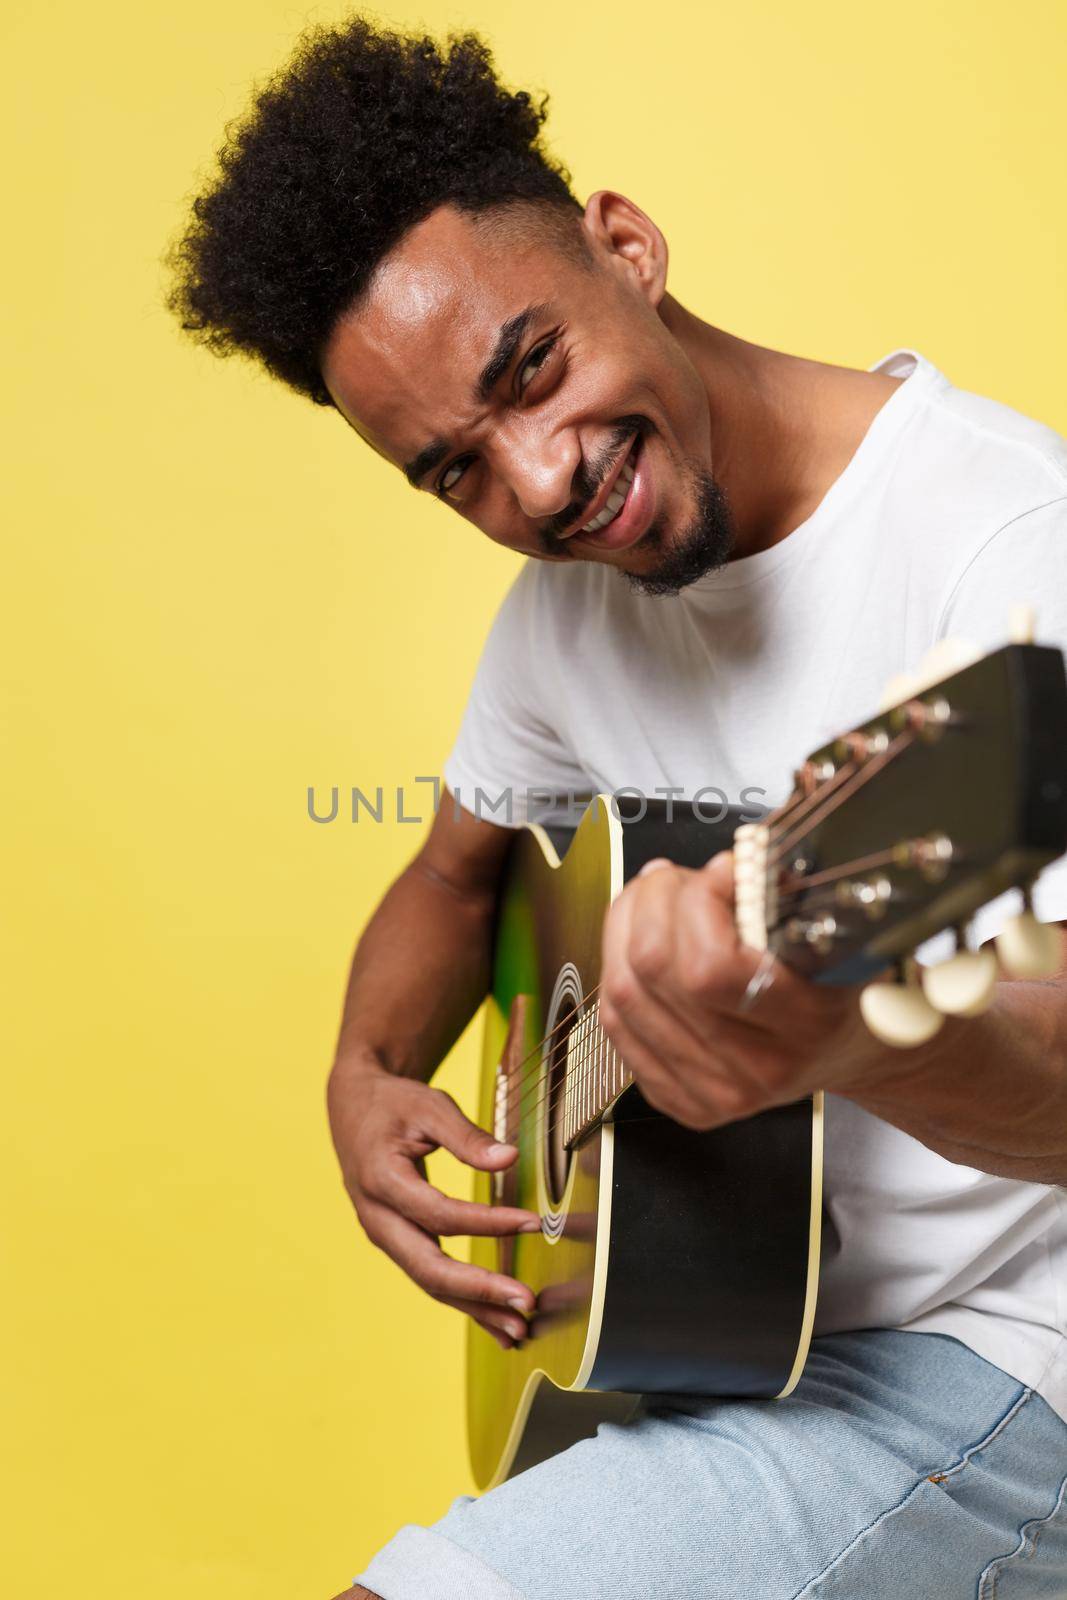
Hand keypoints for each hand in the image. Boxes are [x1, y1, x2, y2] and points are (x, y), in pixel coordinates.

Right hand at [327, 1057, 538, 1347]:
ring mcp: (384, 1235)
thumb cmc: (393, 1103)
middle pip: (429, 1267)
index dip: (487, 1222)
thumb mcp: (428, 1105)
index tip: (532, 1222)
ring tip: (518, 1330)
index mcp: (381, 1180)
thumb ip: (467, 1136)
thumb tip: (509, 1159)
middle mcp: (377, 1218)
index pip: (440, 1214)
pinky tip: (495, 1320)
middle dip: (479, 1290)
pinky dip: (463, 1300)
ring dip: (475, 1308)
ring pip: (429, 1282)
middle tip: (526, 1302)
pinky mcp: (396, 1242)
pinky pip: (430, 1276)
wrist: (352, 1107)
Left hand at [598, 852, 868, 1128]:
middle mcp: (755, 1068)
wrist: (854, 1052)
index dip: (700, 900)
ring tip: (653, 901)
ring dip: (625, 927)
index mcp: (805, 1024)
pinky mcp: (680, 1098)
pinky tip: (637, 943)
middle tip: (674, 879)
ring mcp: (713, 1090)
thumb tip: (723, 867)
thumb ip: (781, 904)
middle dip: (651, 901)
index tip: (721, 869)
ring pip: (621, 993)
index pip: (709, 965)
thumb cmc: (848, 987)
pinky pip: (615, 1025)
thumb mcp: (843, 938)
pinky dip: (617, 969)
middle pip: (653, 971)